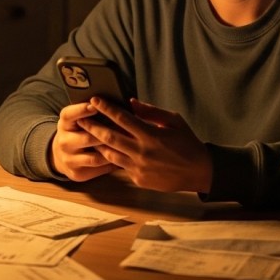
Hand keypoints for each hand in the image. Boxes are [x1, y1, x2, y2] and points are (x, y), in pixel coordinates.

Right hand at [50, 102, 120, 181]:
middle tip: (126, 129)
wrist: (61, 155)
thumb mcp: (78, 117)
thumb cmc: (78, 130)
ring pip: (96, 157)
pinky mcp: (77, 173)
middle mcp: (63, 141)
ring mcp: (69, 159)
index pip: (69, 114)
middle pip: (87, 138)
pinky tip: (124, 157)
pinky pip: (99, 168)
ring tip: (129, 146)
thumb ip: (92, 109)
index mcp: (64, 123)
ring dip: (114, 152)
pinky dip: (112, 163)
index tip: (95, 105)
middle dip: (108, 134)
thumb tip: (119, 102)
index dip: (82, 110)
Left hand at [82, 97, 212, 192]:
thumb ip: (151, 112)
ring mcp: (138, 168)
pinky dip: (113, 157)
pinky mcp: (138, 179)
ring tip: (87, 135)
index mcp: (150, 135)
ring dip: (98, 143)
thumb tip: (131, 102)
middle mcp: (141, 152)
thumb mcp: (173, 121)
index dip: (106, 108)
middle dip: (92, 126)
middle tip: (81, 118)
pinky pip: (120, 166)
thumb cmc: (187, 143)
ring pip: (110, 154)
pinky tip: (105, 150)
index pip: (122, 118)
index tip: (94, 100)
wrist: (199, 172)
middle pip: (109, 137)